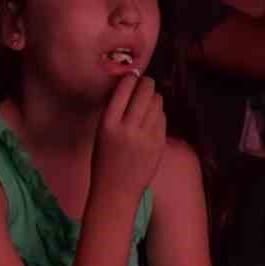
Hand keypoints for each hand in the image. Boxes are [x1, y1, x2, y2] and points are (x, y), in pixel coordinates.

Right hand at [90, 74, 165, 202]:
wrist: (116, 190)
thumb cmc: (105, 160)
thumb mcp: (102, 133)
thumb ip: (115, 112)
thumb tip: (131, 85)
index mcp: (108, 124)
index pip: (123, 89)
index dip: (130, 78)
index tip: (132, 75)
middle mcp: (128, 128)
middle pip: (144, 92)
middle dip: (146, 83)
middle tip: (146, 82)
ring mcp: (146, 137)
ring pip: (157, 103)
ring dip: (154, 97)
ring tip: (149, 98)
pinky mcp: (159, 144)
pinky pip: (162, 118)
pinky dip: (158, 113)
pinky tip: (153, 116)